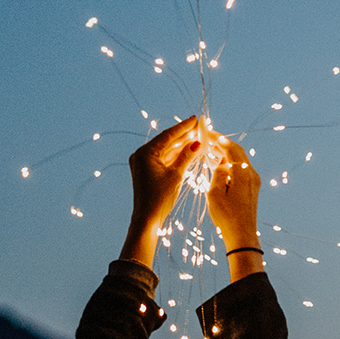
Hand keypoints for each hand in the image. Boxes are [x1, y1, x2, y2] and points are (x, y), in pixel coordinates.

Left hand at [119, 116, 207, 268]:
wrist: (147, 218)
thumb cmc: (160, 198)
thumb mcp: (176, 175)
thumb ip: (186, 156)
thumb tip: (197, 143)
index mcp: (145, 152)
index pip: (168, 135)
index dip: (183, 127)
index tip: (196, 119)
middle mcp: (141, 154)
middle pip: (166, 141)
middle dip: (183, 135)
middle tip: (198, 127)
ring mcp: (143, 162)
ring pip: (165, 150)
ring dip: (180, 145)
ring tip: (196, 138)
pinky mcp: (146, 170)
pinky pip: (163, 158)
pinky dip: (175, 155)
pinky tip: (187, 150)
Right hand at [206, 137, 263, 279]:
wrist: (242, 237)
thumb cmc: (227, 216)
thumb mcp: (215, 192)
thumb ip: (218, 173)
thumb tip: (222, 164)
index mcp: (243, 172)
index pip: (230, 148)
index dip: (218, 138)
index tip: (207, 132)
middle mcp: (251, 175)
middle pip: (237, 152)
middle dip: (222, 144)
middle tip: (207, 140)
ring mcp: (253, 182)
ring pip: (239, 161)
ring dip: (225, 155)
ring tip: (210, 152)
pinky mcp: (252, 190)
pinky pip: (241, 171)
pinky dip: (230, 165)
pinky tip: (219, 166)